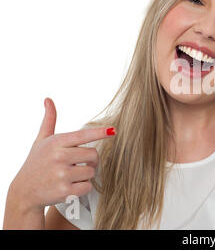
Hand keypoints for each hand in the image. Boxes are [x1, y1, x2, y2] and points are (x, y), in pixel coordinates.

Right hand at [10, 98, 115, 212]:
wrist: (25, 191)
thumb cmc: (36, 162)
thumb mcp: (41, 140)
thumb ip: (49, 120)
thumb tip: (48, 99)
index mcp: (56, 142)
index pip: (82, 135)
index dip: (99, 133)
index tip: (113, 130)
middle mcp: (59, 157)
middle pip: (93, 154)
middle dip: (90, 160)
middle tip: (78, 163)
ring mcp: (62, 175)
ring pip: (92, 171)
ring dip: (85, 175)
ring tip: (70, 175)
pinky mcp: (65, 191)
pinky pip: (88, 186)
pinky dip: (82, 187)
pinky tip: (70, 186)